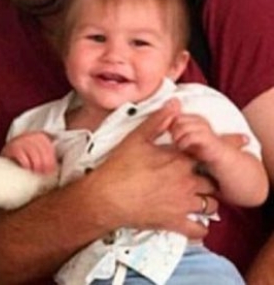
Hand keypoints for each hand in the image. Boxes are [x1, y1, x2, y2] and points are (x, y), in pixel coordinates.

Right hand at [1, 131, 57, 173]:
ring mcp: (20, 140)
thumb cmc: (28, 157)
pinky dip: (25, 162)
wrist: (8, 155)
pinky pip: (21, 154)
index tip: (50, 172)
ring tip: (35, 172)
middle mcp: (30, 136)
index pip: (49, 149)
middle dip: (44, 164)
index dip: (51, 162)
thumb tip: (58, 168)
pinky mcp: (12, 147)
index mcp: (40, 137)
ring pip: (32, 152)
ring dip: (35, 164)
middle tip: (43, 174)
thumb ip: (48, 157)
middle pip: (41, 151)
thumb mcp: (39, 153)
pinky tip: (27, 168)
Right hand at [88, 100, 217, 237]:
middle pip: (212, 181)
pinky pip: (199, 230)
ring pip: (210, 205)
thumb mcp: (136, 138)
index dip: (218, 149)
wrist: (106, 197)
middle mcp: (186, 183)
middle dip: (209, 178)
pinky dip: (201, 227)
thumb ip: (158, 121)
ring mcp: (182, 205)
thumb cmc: (119, 166)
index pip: (207, 152)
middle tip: (202, 175)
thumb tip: (175, 103)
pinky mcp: (175, 223)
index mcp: (178, 161)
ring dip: (207, 200)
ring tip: (198, 196)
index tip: (228, 146)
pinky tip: (195, 221)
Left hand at [168, 113, 225, 164]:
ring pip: (182, 126)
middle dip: (171, 130)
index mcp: (193, 117)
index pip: (173, 114)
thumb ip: (175, 129)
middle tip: (173, 140)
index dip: (167, 123)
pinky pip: (191, 136)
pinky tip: (182, 148)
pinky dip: (183, 142)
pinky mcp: (209, 138)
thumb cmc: (200, 149)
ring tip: (177, 144)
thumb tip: (159, 124)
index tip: (167, 134)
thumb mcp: (184, 137)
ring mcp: (205, 128)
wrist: (221, 160)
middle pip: (176, 118)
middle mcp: (199, 120)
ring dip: (176, 137)